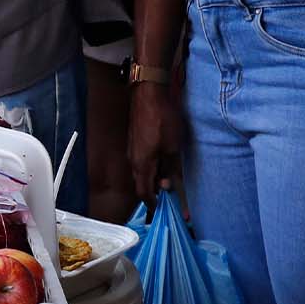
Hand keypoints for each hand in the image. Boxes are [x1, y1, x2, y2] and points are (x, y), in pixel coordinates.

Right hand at [128, 81, 182, 205]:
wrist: (148, 94)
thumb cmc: (162, 120)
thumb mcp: (173, 147)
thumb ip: (170, 169)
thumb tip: (168, 185)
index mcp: (142, 165)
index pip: (144, 193)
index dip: (154, 204)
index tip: (165, 210)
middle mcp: (133, 160)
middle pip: (141, 184)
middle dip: (154, 192)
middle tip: (171, 196)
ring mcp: (132, 149)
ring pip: (140, 172)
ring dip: (152, 179)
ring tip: (169, 178)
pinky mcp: (134, 141)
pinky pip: (140, 161)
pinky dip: (150, 167)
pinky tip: (162, 161)